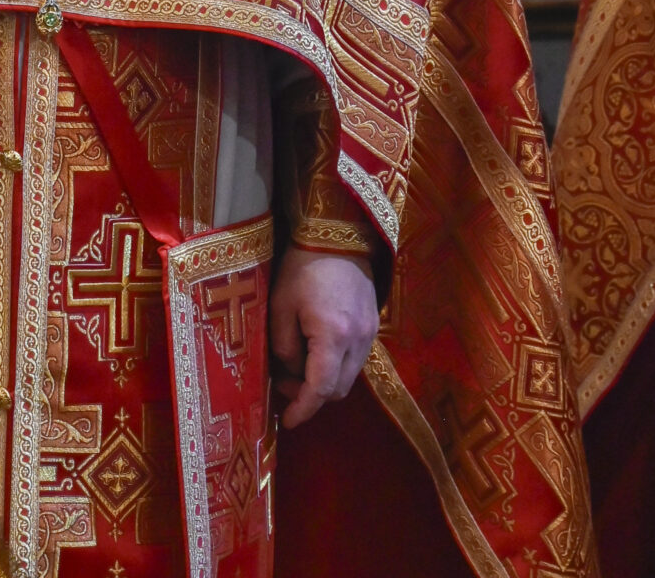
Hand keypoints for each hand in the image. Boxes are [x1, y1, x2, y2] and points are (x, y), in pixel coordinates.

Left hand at [269, 247, 377, 429]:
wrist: (337, 235)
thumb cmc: (302, 267)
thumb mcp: (281, 305)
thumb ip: (284, 346)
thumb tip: (288, 374)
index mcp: (333, 336)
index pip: (320, 389)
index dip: (303, 409)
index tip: (288, 420)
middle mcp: (358, 341)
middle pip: (337, 390)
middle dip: (311, 396)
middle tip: (285, 383)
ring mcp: (370, 334)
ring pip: (348, 377)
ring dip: (324, 381)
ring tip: (298, 365)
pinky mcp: (373, 325)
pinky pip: (355, 360)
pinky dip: (336, 365)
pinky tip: (316, 350)